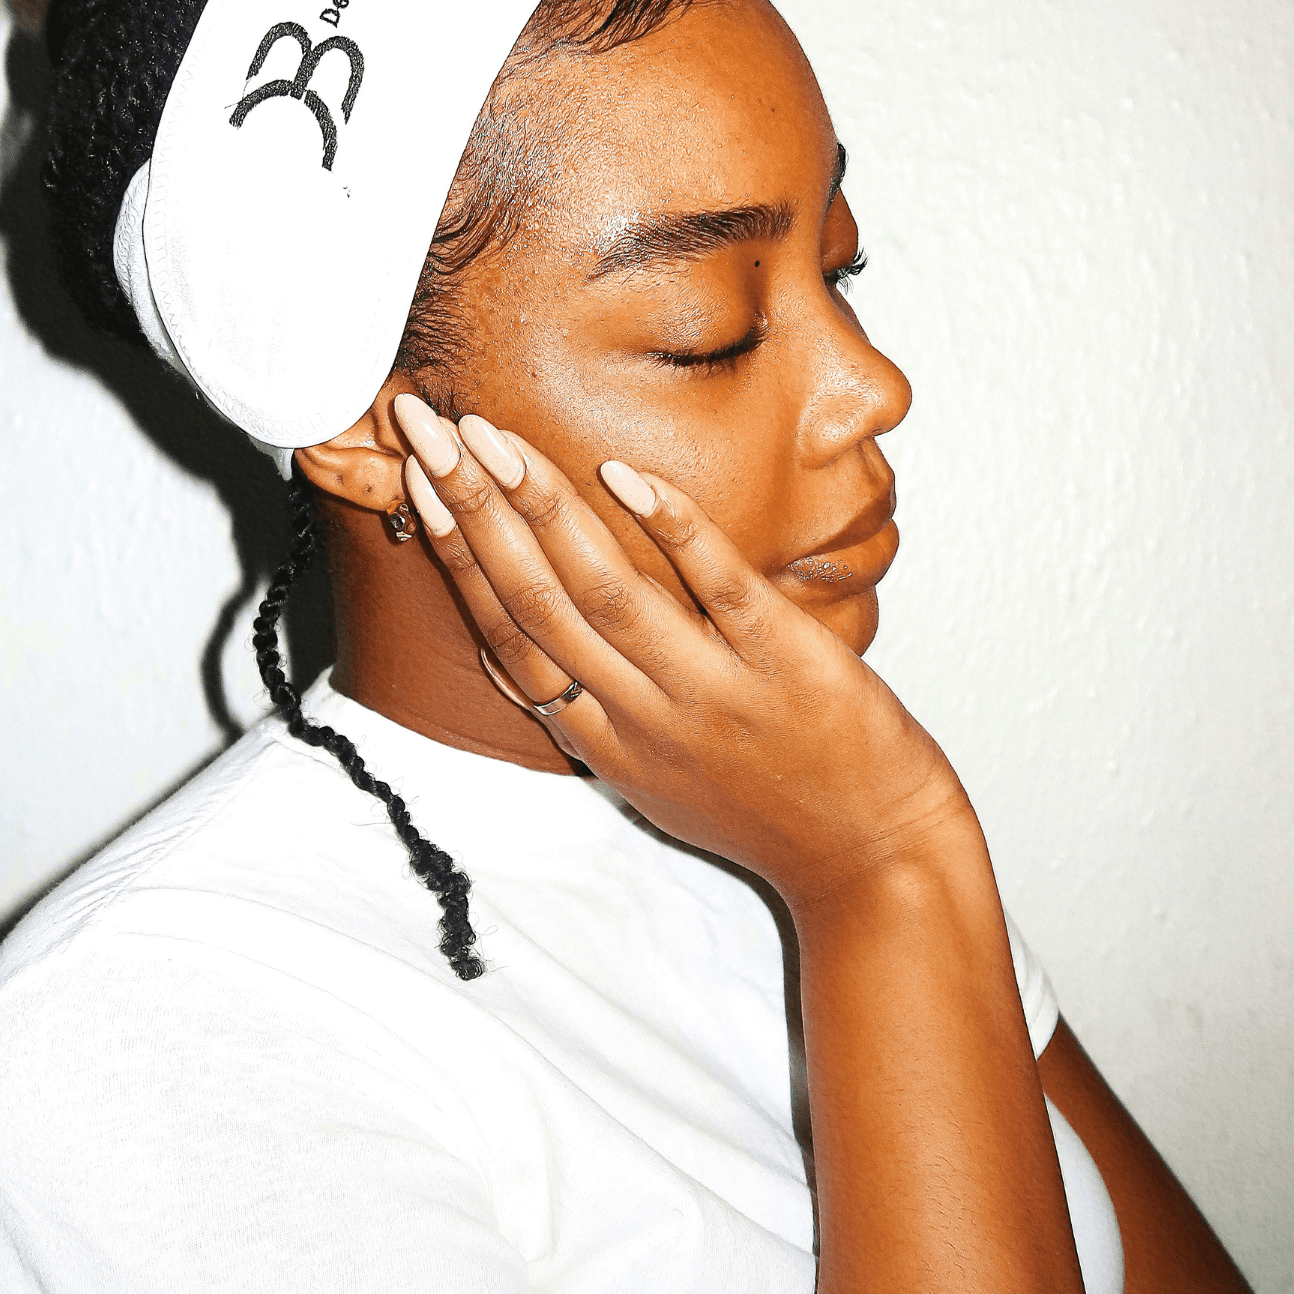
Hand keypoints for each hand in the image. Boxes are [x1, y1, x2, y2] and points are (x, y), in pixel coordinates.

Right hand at [392, 395, 976, 916]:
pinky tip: (624, 474)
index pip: (508, 637)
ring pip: (607, 594)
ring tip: (491, 438)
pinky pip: (721, 588)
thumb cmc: (768, 814)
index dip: (458, 555)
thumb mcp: (653, 779)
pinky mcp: (788, 665)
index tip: (418, 482)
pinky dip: (671, 529)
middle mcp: (644, 718)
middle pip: (536, 603)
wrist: (874, 865)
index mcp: (604, 741)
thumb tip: (519, 648)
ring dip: (541, 507)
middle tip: (425, 428)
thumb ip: (590, 711)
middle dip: (471, 508)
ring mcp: (713, 691)